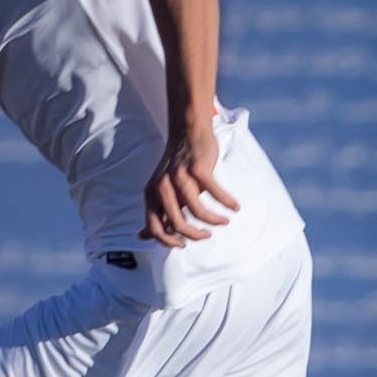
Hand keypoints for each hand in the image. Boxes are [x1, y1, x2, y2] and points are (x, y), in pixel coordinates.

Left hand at [143, 117, 240, 245]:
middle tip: (207, 235)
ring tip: (224, 221)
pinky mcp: (198, 168)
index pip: (154, 228)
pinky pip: (215, 193)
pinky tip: (234, 207)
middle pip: (177, 224)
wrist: (187, 131)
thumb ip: (155, 213)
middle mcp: (162, 188)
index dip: (169, 241)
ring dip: (214, 220)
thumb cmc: (176, 166)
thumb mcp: (160, 190)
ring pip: (196, 211)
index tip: (184, 244)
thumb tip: (142, 236)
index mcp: (151, 195)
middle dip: (195, 235)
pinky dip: (226, 203)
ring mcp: (179, 178)